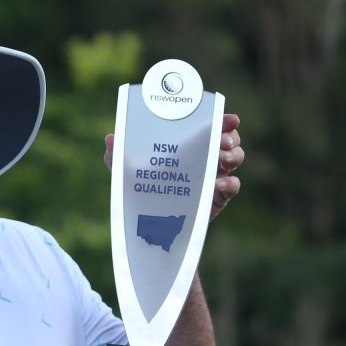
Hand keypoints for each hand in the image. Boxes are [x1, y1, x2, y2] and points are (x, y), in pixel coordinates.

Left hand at [103, 112, 244, 220]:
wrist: (152, 226)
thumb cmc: (142, 192)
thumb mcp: (128, 174)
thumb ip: (118, 156)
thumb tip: (110, 138)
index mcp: (188, 146)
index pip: (209, 127)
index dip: (222, 121)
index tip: (230, 119)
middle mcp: (205, 158)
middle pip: (228, 140)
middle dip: (230, 137)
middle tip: (223, 141)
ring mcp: (214, 177)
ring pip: (235, 159)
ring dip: (233, 155)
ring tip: (222, 158)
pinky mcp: (218, 197)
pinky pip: (233, 186)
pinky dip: (230, 182)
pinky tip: (218, 183)